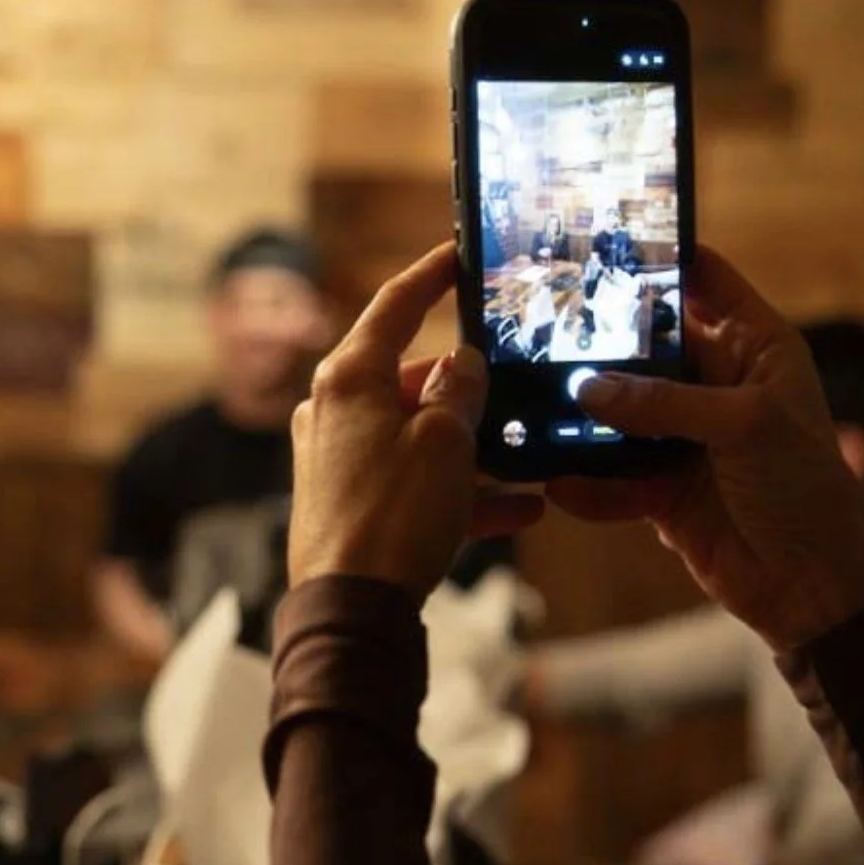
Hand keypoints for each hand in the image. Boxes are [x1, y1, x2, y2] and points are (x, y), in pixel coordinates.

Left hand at [288, 245, 544, 602]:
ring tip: (529, 455)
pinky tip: (521, 510)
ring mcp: (338, 460)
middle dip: (467, 386)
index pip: (395, 304)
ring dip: (473, 446)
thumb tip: (463, 362)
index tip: (459, 253)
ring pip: (419, 436)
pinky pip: (415, 484)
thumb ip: (461, 391)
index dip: (432, 274)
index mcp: (349, 378)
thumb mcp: (446, 441)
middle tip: (515, 380)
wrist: (350, 611)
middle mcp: (334, 411)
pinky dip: (461, 491)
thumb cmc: (393, 517)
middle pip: (411, 378)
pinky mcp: (350, 504)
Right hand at [554, 246, 863, 651]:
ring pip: (620, 414)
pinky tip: (558, 484)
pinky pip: (611, 477)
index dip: (663, 256)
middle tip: (539, 325)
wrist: (814, 587)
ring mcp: (686, 438)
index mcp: (755, 349)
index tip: (604, 241)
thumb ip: (663, 402)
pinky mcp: (663, 490)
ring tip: (532, 406)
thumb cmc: (804, 490)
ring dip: (583, 417)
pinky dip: (587, 484)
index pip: (706, 280)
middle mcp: (717, 386)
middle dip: (600, 342)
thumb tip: (587, 387)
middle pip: (647, 347)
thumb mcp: (741, 427)